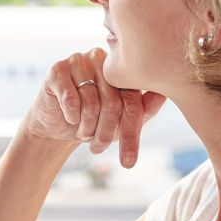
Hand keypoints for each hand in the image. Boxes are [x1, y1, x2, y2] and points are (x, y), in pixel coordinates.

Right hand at [23, 47, 166, 168]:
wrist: (57, 125)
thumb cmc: (92, 120)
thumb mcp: (120, 121)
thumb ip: (143, 109)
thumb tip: (163, 96)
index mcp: (120, 70)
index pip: (133, 102)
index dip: (131, 134)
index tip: (128, 161)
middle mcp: (101, 59)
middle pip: (113, 103)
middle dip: (105, 134)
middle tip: (97, 148)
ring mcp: (78, 61)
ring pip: (91, 103)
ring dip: (86, 127)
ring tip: (82, 132)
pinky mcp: (57, 69)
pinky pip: (70, 99)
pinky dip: (71, 116)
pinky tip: (69, 118)